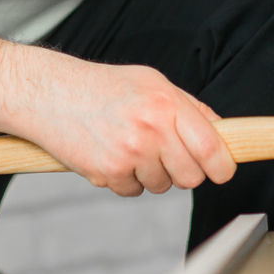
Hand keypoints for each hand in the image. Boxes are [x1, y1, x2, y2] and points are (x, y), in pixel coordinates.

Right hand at [12, 55, 237, 198]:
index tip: (222, 170)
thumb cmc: (102, 86)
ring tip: (130, 145)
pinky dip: (125, 180)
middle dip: (184, 171)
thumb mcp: (152, 82)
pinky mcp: (107, 173)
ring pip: (163, 186)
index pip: (213, 148)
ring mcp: (129, 153)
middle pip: (192, 177)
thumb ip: (189, 107)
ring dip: (152, 174)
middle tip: (167, 153)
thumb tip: (222, 133)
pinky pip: (133, 191)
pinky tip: (112, 154)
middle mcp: (151, 129)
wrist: (50, 93)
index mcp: (167, 103)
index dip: (223, 166)